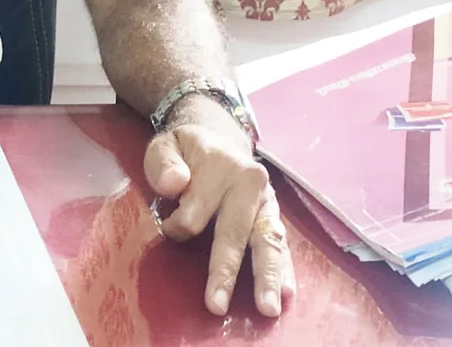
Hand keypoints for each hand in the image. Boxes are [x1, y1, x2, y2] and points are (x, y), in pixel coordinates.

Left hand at [144, 104, 294, 318]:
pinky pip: (282, 246)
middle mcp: (251, 183)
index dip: (178, 225)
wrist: (219, 142)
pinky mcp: (275, 218)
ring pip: (267, 241)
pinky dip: (285, 270)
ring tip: (267, 308)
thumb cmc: (187, 152)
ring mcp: (267, 203)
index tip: (169, 227)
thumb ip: (164, 163)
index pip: (196, 208)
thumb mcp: (165, 146)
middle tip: (216, 305)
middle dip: (225, 270)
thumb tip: (175, 183)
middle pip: (235, 231)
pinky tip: (287, 293)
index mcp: (222, 163)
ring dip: (267, 276)